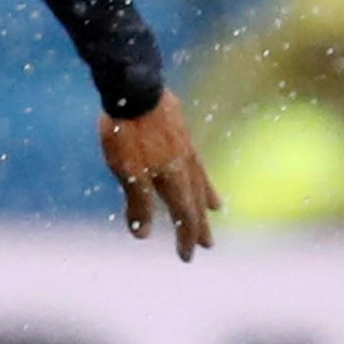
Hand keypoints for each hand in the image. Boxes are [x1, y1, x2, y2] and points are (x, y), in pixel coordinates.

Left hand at [99, 88, 220, 259]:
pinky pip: (194, 158)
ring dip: (206, 196)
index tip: (187, 257)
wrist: (135, 86)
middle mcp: (186, 164)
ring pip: (200, 177)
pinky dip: (199, 171)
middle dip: (200, 224)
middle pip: (196, 200)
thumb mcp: (127, 172)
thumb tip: (143, 236)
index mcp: (174, 178)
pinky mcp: (179, 128)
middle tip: (208, 244)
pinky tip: (194, 167)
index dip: (185, 237)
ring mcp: (185, 145)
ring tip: (216, 208)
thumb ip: (138, 203)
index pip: (184, 215)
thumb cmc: (127, 132)